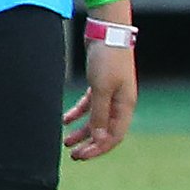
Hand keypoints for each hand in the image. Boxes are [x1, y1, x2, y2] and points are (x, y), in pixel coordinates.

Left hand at [64, 35, 136, 160]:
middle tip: (73, 156)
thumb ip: (100, 113)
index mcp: (125, 106)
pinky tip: (64, 120)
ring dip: (82, 132)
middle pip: (105, 131)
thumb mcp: (101, 88)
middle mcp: (120, 102)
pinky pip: (89, 105)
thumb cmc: (107, 59)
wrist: (106, 32)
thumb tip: (100, 139)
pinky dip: (78, 113)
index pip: (114, 136)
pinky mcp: (99, 84)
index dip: (99, 149)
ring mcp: (110, 94)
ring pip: (96, 120)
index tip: (81, 156)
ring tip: (66, 142)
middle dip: (90, 144)